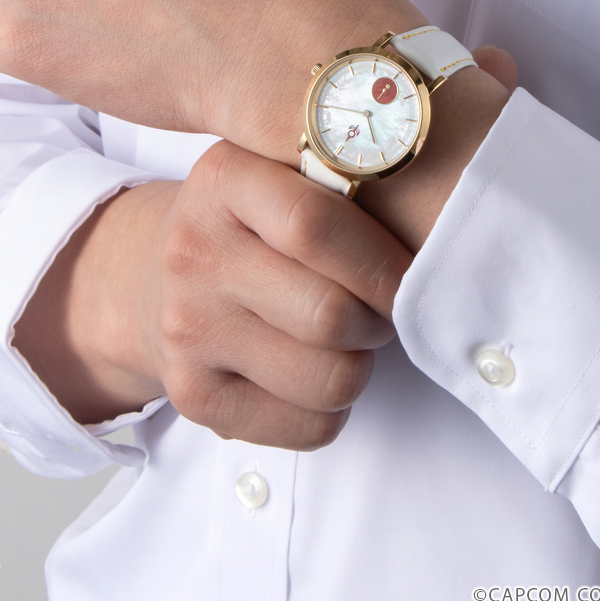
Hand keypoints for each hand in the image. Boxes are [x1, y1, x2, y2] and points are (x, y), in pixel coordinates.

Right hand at [13, 140, 413, 447]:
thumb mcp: (282, 172)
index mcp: (224, 178)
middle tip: (382, 307)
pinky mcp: (192, 396)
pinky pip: (309, 428)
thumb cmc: (256, 223)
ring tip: (349, 338)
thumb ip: (344, 178)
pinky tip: (313, 371)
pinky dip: (333, 410)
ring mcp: (186, 329)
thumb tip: (444, 225)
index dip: (381, 261)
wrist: (155, 279)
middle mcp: (193, 251)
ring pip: (330, 379)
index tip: (413, 269)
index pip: (315, 226)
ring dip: (361, 366)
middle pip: (329, 315)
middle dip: (379, 319)